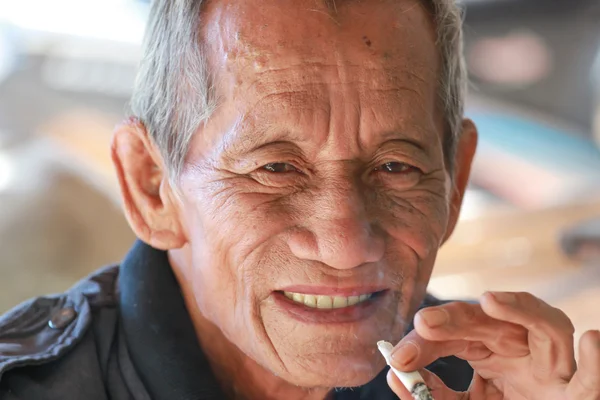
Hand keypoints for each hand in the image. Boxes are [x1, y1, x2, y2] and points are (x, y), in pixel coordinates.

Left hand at [387, 292, 599, 399]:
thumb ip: (431, 393)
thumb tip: (397, 376)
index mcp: (489, 351)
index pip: (455, 334)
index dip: (425, 342)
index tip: (398, 356)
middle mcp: (520, 352)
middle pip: (491, 323)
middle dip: (457, 319)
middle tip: (425, 322)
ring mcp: (551, 369)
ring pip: (545, 328)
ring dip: (521, 309)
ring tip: (489, 301)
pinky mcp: (575, 394)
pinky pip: (587, 381)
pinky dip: (595, 365)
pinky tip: (592, 341)